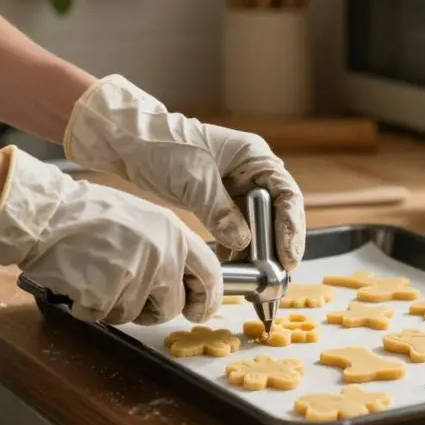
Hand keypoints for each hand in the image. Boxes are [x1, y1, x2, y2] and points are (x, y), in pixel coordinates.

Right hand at [0, 146, 222, 323]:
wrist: (45, 213)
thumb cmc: (88, 214)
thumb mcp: (143, 220)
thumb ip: (167, 247)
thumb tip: (182, 279)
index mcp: (174, 232)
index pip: (210, 274)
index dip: (206, 299)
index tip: (197, 310)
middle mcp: (162, 253)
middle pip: (172, 306)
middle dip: (152, 310)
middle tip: (129, 296)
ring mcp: (136, 274)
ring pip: (135, 314)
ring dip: (115, 306)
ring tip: (97, 274)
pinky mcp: (108, 292)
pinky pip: (104, 315)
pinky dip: (90, 306)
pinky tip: (81, 281)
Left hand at [62, 75, 305, 269]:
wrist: (131, 143)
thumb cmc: (164, 146)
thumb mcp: (194, 180)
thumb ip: (220, 211)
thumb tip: (243, 243)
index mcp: (255, 157)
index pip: (286, 195)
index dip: (292, 228)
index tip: (288, 258)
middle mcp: (252, 173)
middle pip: (277, 214)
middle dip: (277, 247)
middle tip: (275, 278)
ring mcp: (237, 188)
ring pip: (258, 226)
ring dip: (257, 253)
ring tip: (254, 281)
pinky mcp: (220, 202)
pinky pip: (237, 230)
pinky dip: (236, 250)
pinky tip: (232, 269)